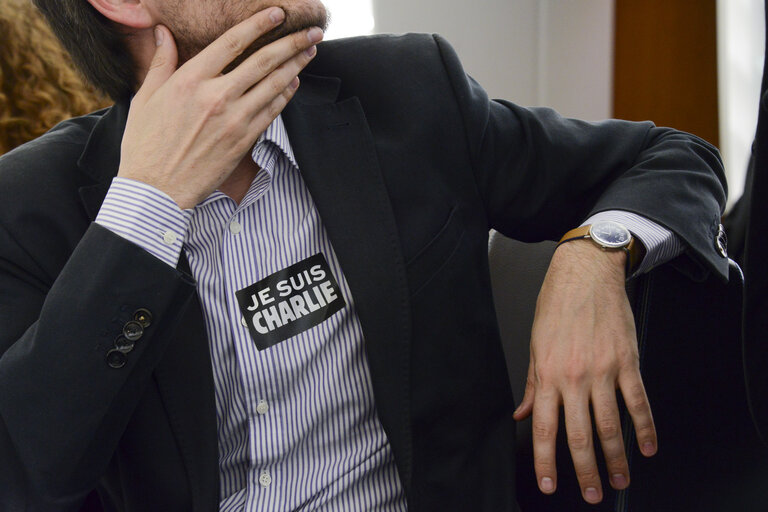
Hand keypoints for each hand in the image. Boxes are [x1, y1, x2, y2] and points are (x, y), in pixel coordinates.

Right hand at [118, 8, 322, 208]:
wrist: (157, 189)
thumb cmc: (146, 144)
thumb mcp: (145, 97)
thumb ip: (161, 62)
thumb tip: (164, 32)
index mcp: (190, 80)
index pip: (232, 42)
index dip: (258, 24)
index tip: (277, 13)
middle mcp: (216, 96)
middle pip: (263, 61)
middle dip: (291, 42)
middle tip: (311, 30)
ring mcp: (234, 119)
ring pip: (273, 85)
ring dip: (296, 65)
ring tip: (311, 50)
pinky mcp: (244, 140)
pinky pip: (272, 112)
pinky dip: (286, 94)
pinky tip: (294, 82)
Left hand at [513, 240, 656, 503]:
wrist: (586, 273)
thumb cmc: (557, 305)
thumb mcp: (535, 344)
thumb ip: (532, 385)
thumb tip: (523, 413)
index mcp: (548, 374)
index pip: (545, 428)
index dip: (545, 460)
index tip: (548, 483)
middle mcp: (575, 376)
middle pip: (579, 435)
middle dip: (584, 470)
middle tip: (590, 493)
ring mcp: (604, 370)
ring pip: (611, 425)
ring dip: (616, 458)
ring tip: (618, 480)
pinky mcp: (628, 361)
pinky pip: (638, 401)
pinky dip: (646, 427)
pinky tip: (647, 446)